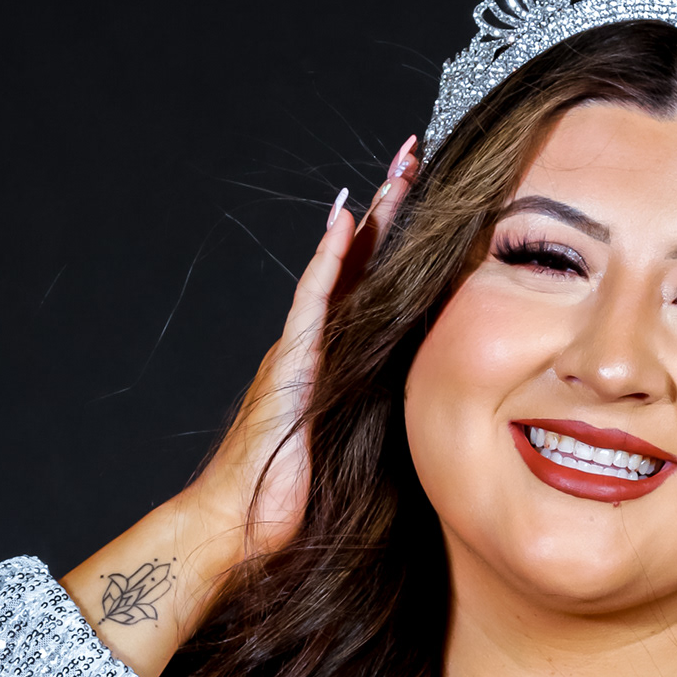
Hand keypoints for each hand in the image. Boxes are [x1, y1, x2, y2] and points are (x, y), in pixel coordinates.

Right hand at [61, 137, 419, 676]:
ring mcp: (300, 347)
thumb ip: (382, 413)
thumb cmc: (292, 498)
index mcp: (337, 357)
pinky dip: (329, 261)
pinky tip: (346, 225)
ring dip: (372, 217)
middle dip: (392, 206)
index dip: (401, 238)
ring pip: (341, 267)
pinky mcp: (289, 364)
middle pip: (361, 259)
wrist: (239, 523)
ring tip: (399, 170)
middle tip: (419, 153)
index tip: (432, 194)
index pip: (375, 283)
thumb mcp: (357, 446)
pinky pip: (312, 302)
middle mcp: (317, 341)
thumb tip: (437, 409)